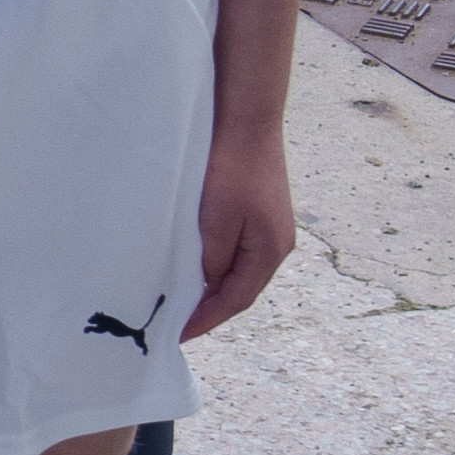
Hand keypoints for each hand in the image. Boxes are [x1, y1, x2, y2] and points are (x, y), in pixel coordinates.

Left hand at [192, 127, 299, 336]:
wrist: (247, 120)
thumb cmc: (232, 169)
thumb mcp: (215, 222)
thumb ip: (213, 260)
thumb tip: (209, 285)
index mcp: (270, 251)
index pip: (236, 299)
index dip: (207, 319)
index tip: (179, 334)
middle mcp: (277, 244)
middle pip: (241, 288)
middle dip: (211, 309)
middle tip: (178, 323)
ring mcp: (271, 227)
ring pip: (240, 270)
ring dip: (214, 286)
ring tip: (185, 300)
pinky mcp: (260, 212)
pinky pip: (238, 250)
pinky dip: (218, 264)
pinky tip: (199, 264)